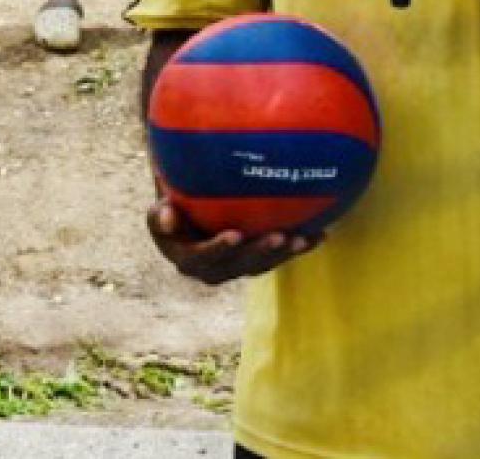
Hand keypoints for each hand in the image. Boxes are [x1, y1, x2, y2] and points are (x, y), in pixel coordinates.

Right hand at [146, 200, 318, 285]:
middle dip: (260, 253)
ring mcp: (237, 268)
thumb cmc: (172, 208)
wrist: (188, 221)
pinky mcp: (256, 261)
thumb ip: (160, 215)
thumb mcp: (159, 211)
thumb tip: (167, 215)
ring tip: (303, 239)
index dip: (218, 248)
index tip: (234, 234)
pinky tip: (320, 235)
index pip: (202, 257)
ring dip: (284, 254)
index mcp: (188, 260)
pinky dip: (298, 247)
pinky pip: (278, 257)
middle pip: (239, 265)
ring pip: (262, 265)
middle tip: (279, 236)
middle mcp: (214, 271)